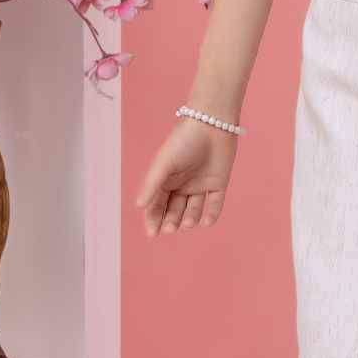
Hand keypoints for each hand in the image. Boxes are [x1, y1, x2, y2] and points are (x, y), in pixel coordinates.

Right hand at [134, 116, 239, 237]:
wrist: (212, 123)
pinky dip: (211, 214)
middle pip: (173, 210)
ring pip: (193, 210)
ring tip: (188, 222)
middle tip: (171, 228)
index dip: (153, 219)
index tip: (153, 233)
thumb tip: (138, 206)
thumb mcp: (164, 163)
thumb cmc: (183, 140)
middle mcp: (182, 185)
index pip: (156, 204)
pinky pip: (214, 204)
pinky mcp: (218, 184)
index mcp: (165, 179)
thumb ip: (152, 185)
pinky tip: (206, 222)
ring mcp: (200, 185)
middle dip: (171, 221)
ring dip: (190, 219)